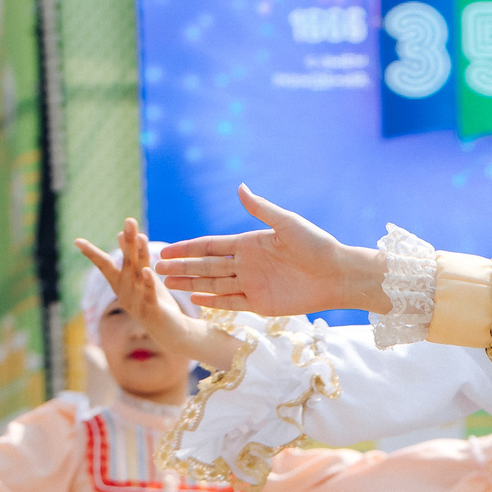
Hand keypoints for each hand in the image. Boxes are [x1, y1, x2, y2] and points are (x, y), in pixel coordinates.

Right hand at [75, 220, 238, 369]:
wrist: (170, 333)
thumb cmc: (154, 303)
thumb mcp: (142, 279)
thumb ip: (133, 258)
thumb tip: (120, 234)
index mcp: (121, 284)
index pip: (105, 265)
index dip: (92, 253)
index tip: (76, 241)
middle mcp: (125, 293)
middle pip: (126, 263)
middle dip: (128, 242)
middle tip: (130, 220)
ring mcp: (137, 302)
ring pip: (137, 275)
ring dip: (139, 255)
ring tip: (140, 237)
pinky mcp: (152, 310)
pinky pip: (148, 294)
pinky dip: (148, 282)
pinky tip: (148, 271)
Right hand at [157, 186, 387, 316]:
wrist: (338, 275)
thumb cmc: (317, 245)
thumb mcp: (287, 223)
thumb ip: (261, 209)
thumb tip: (239, 188)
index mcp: (250, 244)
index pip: (210, 245)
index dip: (186, 247)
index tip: (164, 248)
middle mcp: (247, 264)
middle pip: (205, 265)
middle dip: (180, 266)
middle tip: (153, 267)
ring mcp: (252, 285)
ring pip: (213, 284)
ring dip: (190, 282)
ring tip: (166, 282)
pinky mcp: (260, 304)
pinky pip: (230, 303)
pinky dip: (212, 302)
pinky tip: (194, 299)